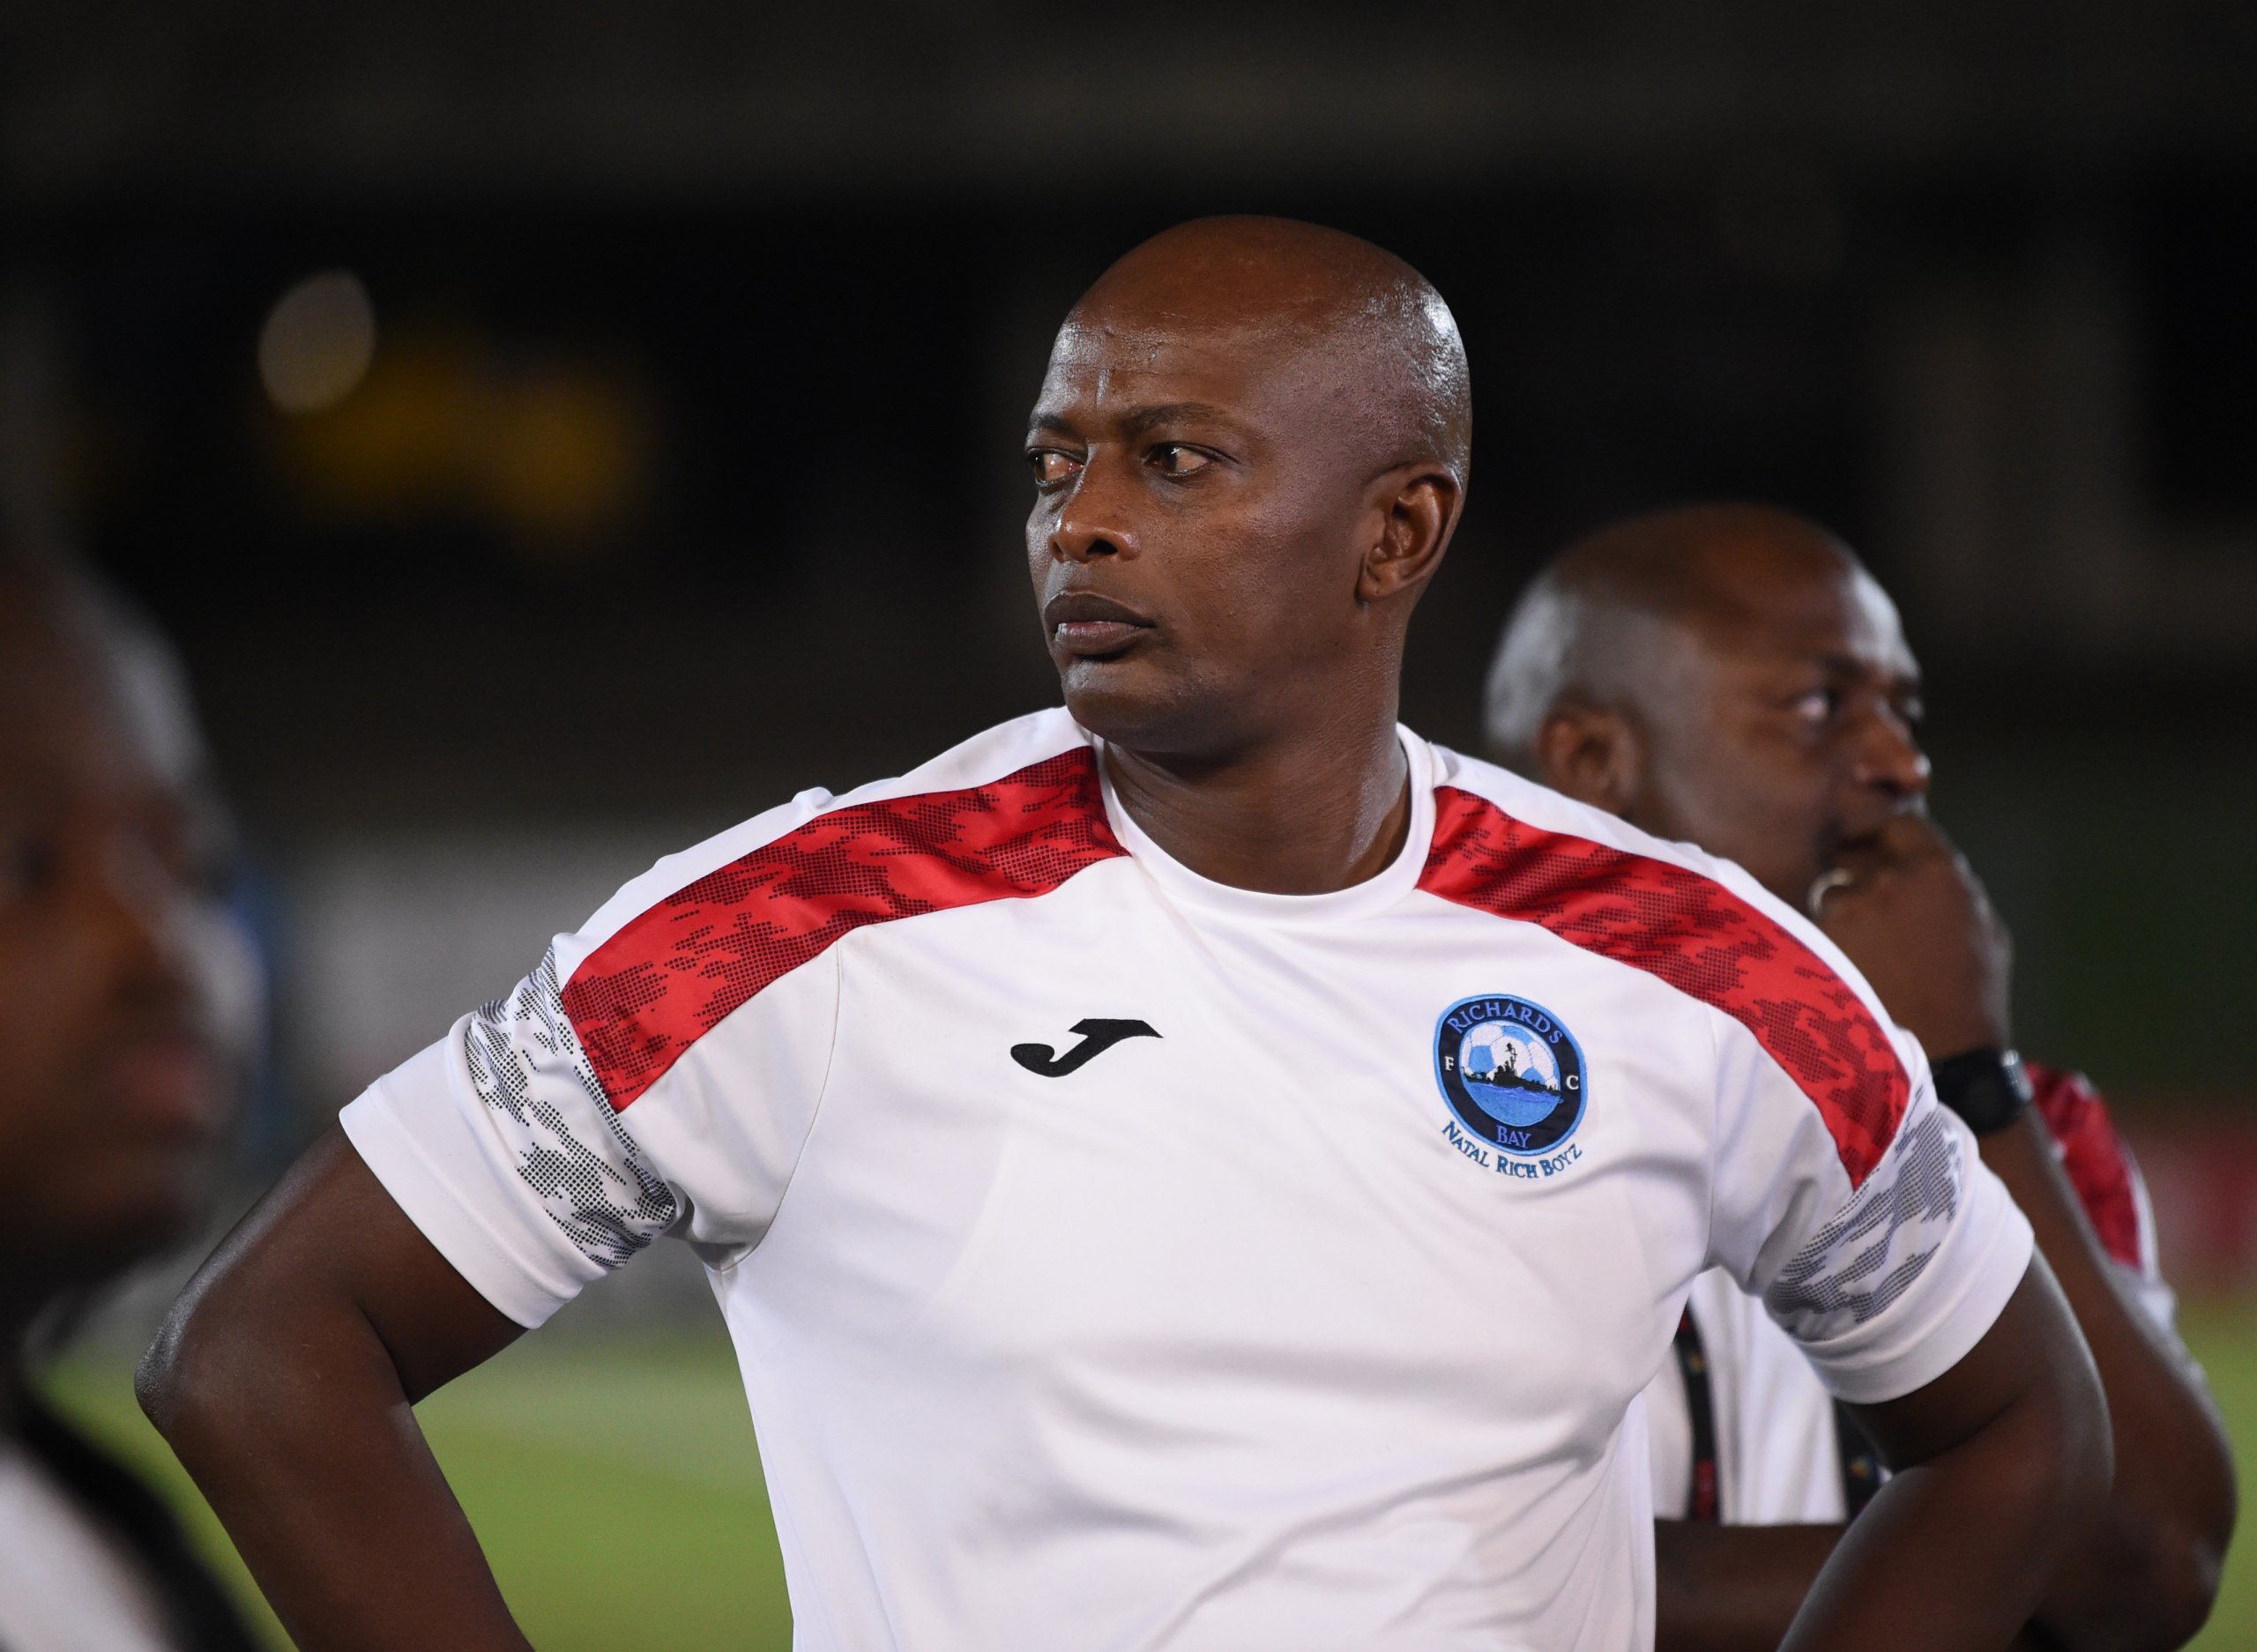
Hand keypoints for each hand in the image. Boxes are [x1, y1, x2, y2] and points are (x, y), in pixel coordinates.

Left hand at [1808, 813, 2011, 1057]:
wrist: (1944, 1054)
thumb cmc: (1974, 995)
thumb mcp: (1986, 929)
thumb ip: (1954, 884)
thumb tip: (1927, 860)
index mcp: (1939, 871)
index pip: (1901, 823)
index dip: (1890, 837)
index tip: (1886, 853)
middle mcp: (1891, 878)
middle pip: (1858, 846)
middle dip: (1859, 863)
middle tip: (1867, 897)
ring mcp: (1852, 906)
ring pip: (1833, 886)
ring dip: (1842, 904)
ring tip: (1864, 946)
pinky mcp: (1822, 936)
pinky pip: (1816, 921)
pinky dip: (1827, 936)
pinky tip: (1847, 964)